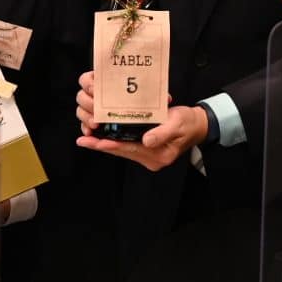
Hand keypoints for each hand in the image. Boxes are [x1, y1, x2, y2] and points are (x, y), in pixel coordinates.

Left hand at [76, 101, 210, 171]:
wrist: (198, 125)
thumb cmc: (188, 123)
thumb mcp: (177, 124)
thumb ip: (162, 133)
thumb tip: (146, 140)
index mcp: (158, 155)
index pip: (130, 150)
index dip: (111, 145)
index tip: (95, 142)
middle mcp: (151, 159)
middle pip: (122, 152)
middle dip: (102, 146)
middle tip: (83, 141)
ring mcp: (149, 156)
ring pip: (122, 150)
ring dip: (105, 144)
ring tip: (87, 139)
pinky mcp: (147, 150)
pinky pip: (127, 147)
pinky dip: (114, 142)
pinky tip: (102, 136)